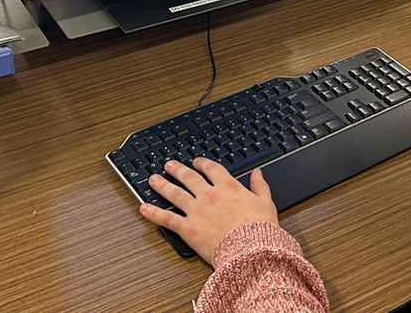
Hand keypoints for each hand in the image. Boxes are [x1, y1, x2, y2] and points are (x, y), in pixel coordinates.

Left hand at [140, 158, 278, 264]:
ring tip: (153, 179)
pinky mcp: (188, 228)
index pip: (212, 169)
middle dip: (177, 169)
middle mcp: (209, 195)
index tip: (197, 162)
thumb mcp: (266, 202)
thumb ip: (260, 186)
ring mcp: (196, 210)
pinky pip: (166, 218)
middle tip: (169, 165)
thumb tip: (258, 173)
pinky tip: (144, 207)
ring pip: (174, 193)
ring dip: (162, 185)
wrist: (251, 249)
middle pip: (189, 177)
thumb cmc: (260, 229)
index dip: (202, 163)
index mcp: (228, 187)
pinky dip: (153, 212)